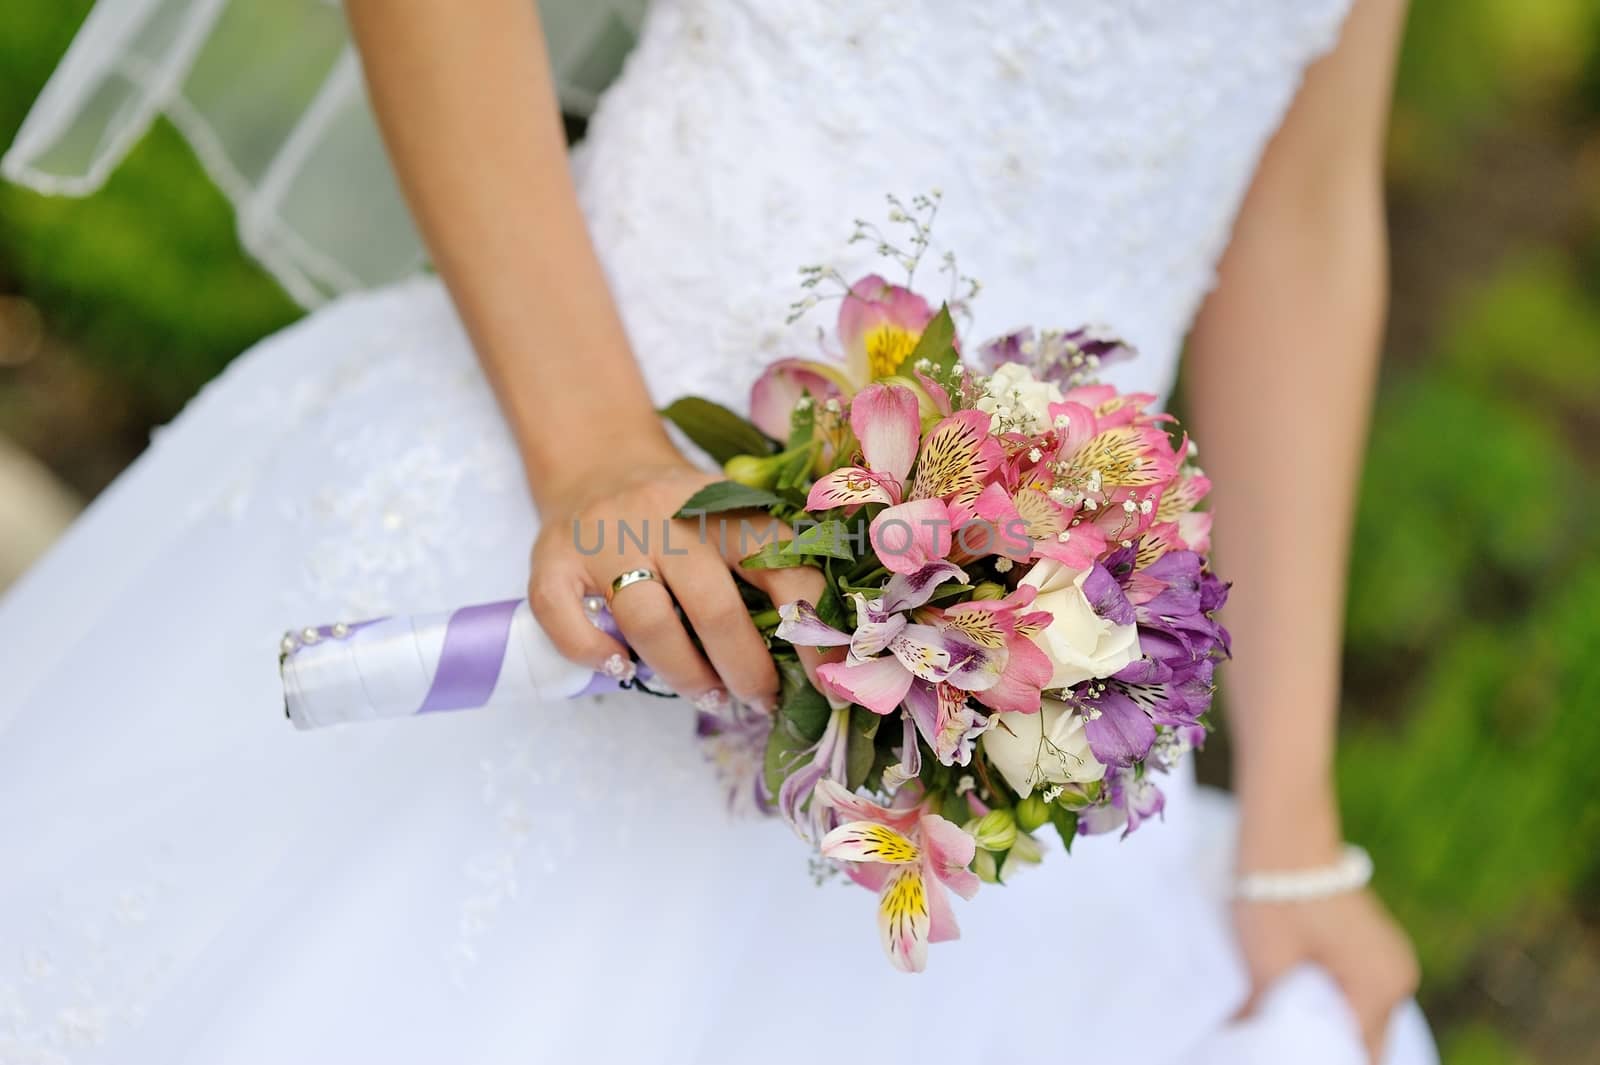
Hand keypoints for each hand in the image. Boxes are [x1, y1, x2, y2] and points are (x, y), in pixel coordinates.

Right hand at [527, 442, 826, 707]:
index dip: (810, 632)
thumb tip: (814, 655)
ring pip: (648, 622)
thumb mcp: (730, 516)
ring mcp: (603, 538)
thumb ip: (767, 567)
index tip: (825, 679)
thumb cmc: (680, 513)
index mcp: (723, 508)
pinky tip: (624, 669)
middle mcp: (664, 518)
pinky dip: (596, 655)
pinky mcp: (551, 561)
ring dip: (684, 674)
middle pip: (713, 609)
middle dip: (745, 670)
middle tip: (758, 699)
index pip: (782, 569)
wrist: (597, 460)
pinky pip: (567, 620)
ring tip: (706, 695)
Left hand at [1234, 885, 1419, 1062]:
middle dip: (1329, 1047)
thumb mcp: (1267, 964)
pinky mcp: (1374, 944)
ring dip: (1331, 1024)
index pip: (1361, 1055)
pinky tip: (1299, 998)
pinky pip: (1359, 990)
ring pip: (1363, 1016)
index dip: (1325, 1060)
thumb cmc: (1277, 896)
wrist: (1285, 833)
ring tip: (1289, 1023)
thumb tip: (1245, 1040)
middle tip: (1283, 1046)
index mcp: (1381, 987)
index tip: (1290, 1053)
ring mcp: (1390, 958)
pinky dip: (1334, 1000)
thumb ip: (1265, 1014)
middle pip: (1367, 1040)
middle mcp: (1399, 977)